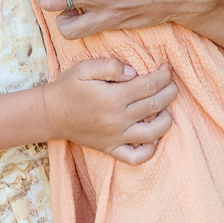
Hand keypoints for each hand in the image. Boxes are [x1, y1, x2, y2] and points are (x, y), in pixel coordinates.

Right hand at [41, 58, 175, 163]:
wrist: (51, 113)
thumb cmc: (68, 87)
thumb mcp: (84, 68)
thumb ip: (110, 66)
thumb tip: (133, 72)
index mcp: (113, 97)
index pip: (149, 85)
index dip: (163, 76)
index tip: (167, 69)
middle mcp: (118, 119)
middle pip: (155, 105)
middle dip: (169, 92)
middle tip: (172, 83)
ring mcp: (116, 137)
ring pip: (153, 133)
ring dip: (167, 120)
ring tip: (167, 109)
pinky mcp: (111, 149)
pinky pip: (136, 157)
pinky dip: (150, 150)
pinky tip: (153, 137)